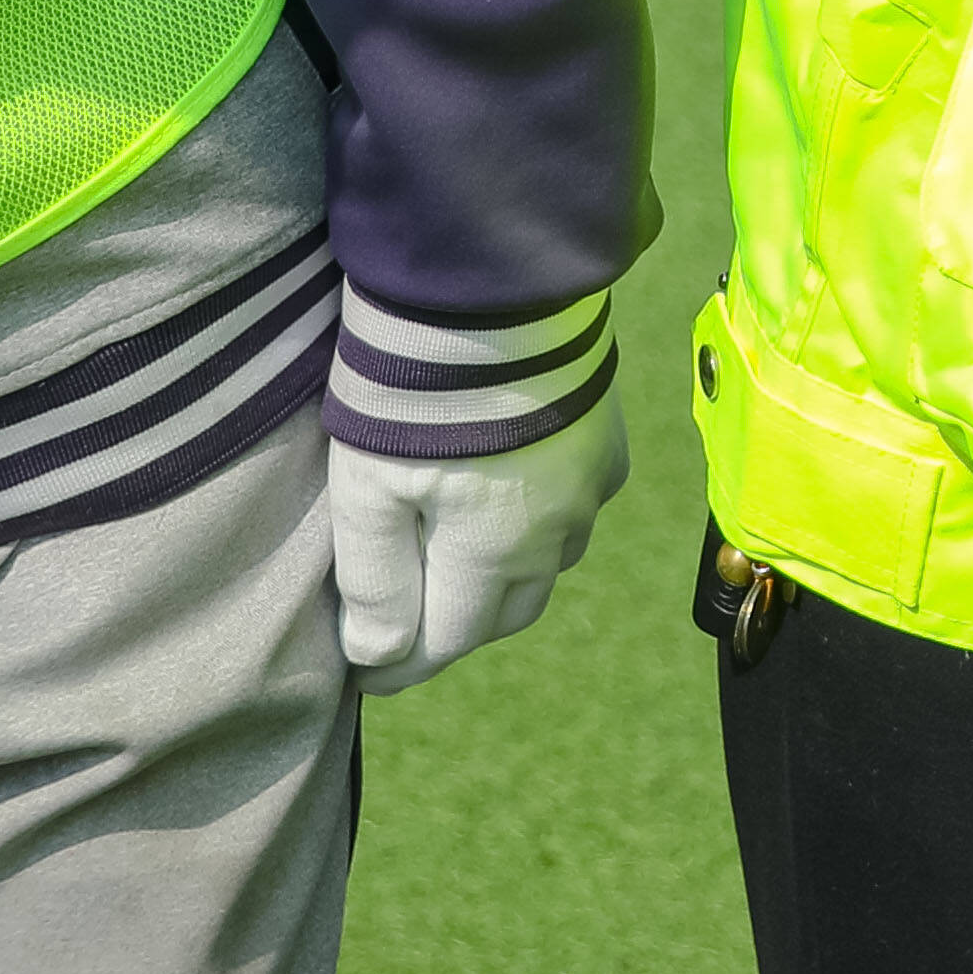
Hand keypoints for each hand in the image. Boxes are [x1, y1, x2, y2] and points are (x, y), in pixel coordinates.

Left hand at [329, 388, 633, 695]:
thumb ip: (376, 583)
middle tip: (409, 626)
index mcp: (495, 554)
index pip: (448, 642)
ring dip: (505, 581)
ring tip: (459, 565)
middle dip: (457, 630)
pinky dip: (545, 528)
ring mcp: (591, 487)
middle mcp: (556, 533)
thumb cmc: (417, 401)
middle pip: (505, 614)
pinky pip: (582, 511)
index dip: (400, 667)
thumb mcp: (369, 494)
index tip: (366, 677)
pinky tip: (518, 504)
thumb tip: (379, 658)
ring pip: (549, 566)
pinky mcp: (606, 442)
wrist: (497, 296)